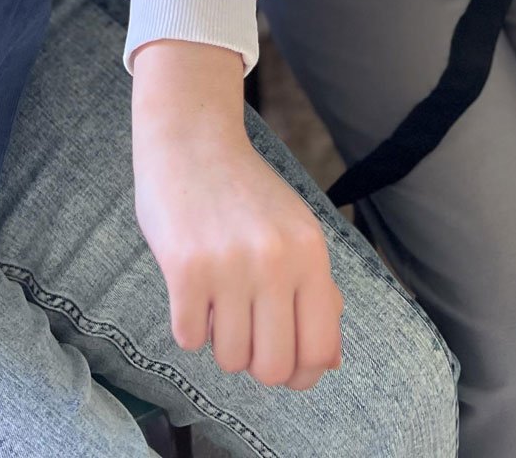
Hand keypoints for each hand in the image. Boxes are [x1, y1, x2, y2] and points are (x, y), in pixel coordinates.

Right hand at [132, 42, 342, 388]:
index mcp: (311, 253)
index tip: (285, 365)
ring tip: (218, 298)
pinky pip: (190, 339)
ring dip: (220, 340)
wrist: (192, 140)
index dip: (302, 374)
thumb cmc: (245, 193)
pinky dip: (189, 325)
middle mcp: (276, 261)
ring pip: (229, 358)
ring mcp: (230, 265)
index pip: (319, 350)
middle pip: (272, 368)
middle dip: (257, 362)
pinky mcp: (185, 268)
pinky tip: (193, 289)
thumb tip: (330, 361)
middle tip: (245, 331)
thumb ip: (317, 292)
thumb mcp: (296, 230)